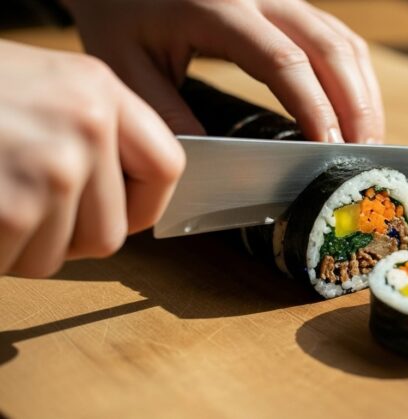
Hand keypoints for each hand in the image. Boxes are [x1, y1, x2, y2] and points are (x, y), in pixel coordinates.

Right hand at [0, 41, 184, 276]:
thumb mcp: (43, 87)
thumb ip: (91, 132)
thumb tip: (124, 196)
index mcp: (99, 89)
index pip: (168, 167)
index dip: (144, 204)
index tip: (122, 213)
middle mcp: (86, 126)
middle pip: (112, 231)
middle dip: (67, 236)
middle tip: (24, 208)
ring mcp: (50, 169)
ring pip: (60, 256)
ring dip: (22, 245)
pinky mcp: (12, 209)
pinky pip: (18, 264)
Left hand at [62, 0, 384, 143]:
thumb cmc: (123, 13)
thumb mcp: (127, 66)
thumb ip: (166, 112)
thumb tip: (214, 162)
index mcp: (221, 10)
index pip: (284, 62)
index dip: (312, 108)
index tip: (325, 150)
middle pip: (329, 49)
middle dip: (354, 106)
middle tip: (364, 155)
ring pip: (342, 41)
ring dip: (362, 92)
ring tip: (369, 140)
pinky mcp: (290, 4)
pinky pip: (337, 36)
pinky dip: (354, 77)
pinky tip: (357, 110)